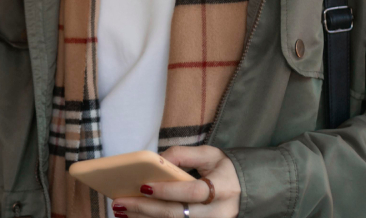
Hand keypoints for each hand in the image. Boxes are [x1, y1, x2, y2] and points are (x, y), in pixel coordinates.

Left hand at [111, 146, 240, 217]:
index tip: (143, 185)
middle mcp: (218, 213)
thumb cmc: (224, 171)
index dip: (168, 191)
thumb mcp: (210, 155)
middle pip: (178, 214)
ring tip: (121, 211)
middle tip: (120, 202)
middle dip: (145, 209)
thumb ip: (184, 155)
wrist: (246, 191)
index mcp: (223, 188)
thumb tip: (155, 159)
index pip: (193, 192)